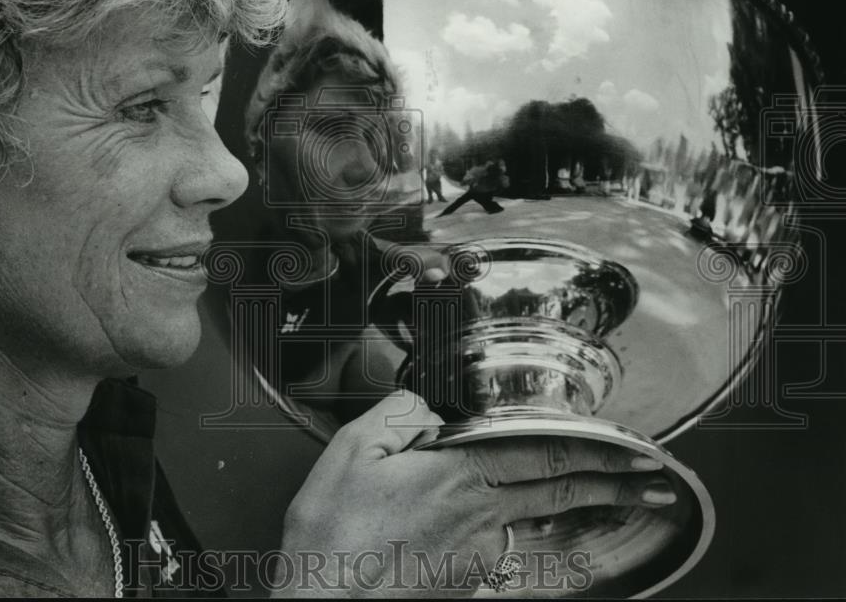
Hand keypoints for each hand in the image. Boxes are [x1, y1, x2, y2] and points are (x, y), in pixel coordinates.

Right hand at [276, 391, 675, 597]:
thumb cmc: (333, 538)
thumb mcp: (351, 450)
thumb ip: (399, 414)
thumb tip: (426, 406)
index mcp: (458, 476)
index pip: (546, 455)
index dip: (597, 451)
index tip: (635, 452)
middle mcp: (479, 517)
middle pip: (561, 492)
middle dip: (615, 484)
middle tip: (653, 480)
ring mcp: (474, 554)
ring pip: (537, 519)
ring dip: (580, 506)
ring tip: (612, 499)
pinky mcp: (461, 580)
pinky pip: (499, 543)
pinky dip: (517, 528)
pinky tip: (510, 522)